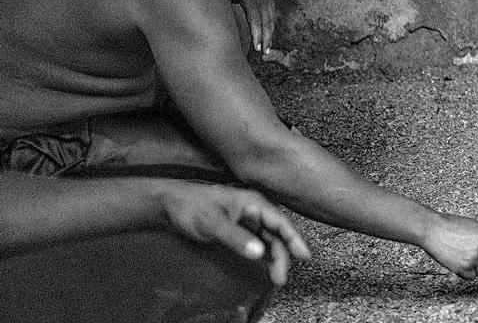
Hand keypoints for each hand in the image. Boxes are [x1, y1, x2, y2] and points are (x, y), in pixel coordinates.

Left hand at [157, 182, 310, 285]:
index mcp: (254, 203)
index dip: (295, 239)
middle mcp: (254, 210)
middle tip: (280, 278)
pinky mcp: (239, 229)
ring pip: (268, 240)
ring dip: (274, 257)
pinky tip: (266, 265)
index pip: (281, 222)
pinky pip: (258, 242)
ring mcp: (247, 220)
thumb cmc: (191, 207)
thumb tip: (259, 253)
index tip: (305, 256)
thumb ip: (236, 238)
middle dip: (283, 255)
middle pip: (277, 234)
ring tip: (276, 277)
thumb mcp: (214, 223)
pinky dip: (264, 254)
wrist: (169, 205)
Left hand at [216, 0, 275, 52]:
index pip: (256, 18)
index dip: (258, 34)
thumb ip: (224, 5)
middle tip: (264, 52)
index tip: (257, 48)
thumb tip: (224, 24)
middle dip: (266, 36)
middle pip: (266, 18)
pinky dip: (270, 19)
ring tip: (267, 45)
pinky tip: (268, 28)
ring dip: (270, 30)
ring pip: (271, 13)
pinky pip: (271, 6)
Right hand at [420, 212, 477, 279]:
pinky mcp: (465, 266)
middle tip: (473, 259)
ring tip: (462, 257)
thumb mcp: (474, 226)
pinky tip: (458, 262)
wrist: (433, 229)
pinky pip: (471, 276)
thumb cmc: (450, 226)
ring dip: (474, 268)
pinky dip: (465, 273)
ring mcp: (475, 256)